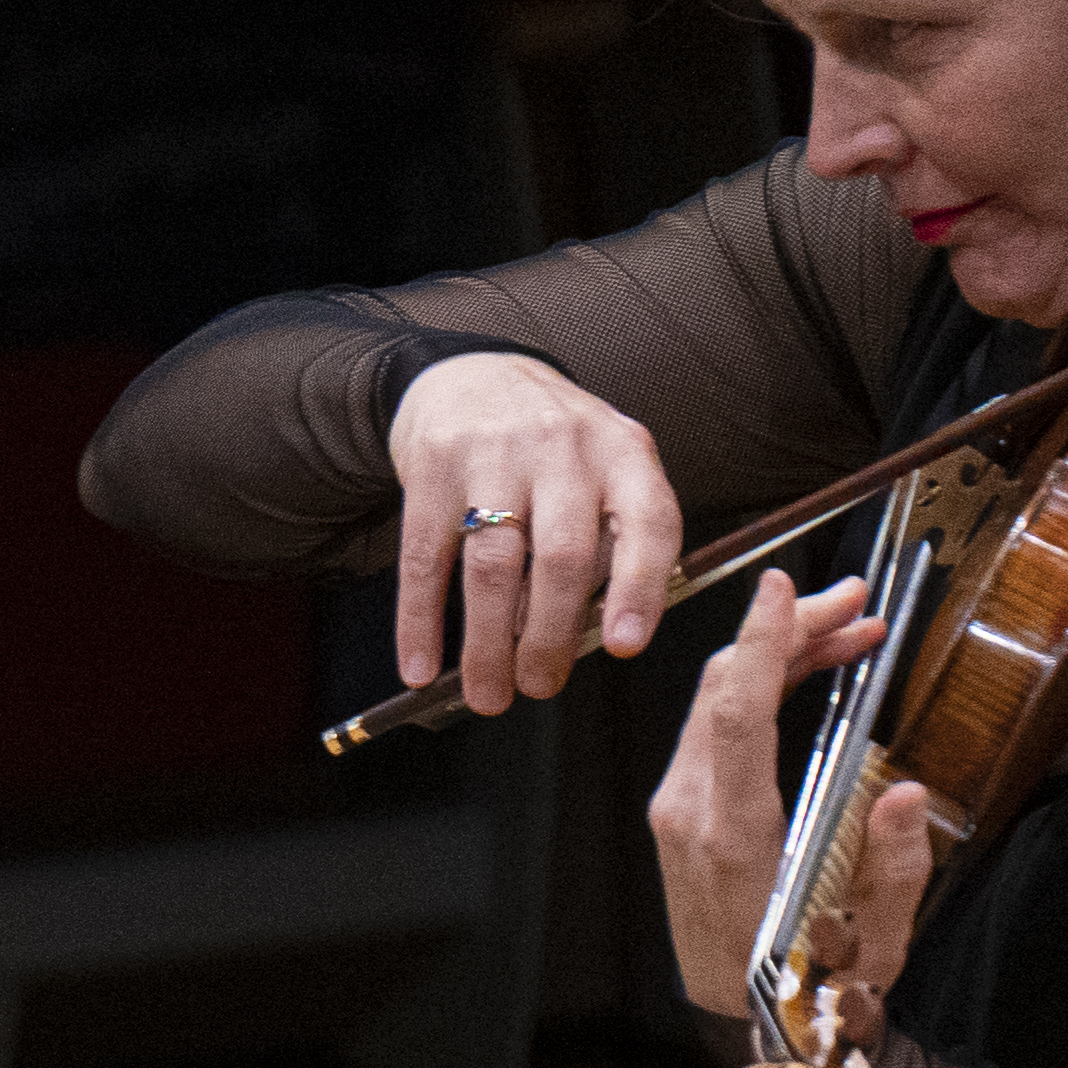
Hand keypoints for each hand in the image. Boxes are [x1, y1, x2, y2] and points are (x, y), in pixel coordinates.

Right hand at [385, 350, 683, 707]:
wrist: (471, 375)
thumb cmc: (550, 446)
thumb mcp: (603, 469)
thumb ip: (609, 538)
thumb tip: (582, 637)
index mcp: (624, 452)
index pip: (648, 523)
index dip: (639, 590)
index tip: (622, 648)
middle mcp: (564, 448)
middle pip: (562, 558)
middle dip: (549, 638)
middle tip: (540, 687)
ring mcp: (493, 455)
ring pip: (493, 567)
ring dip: (488, 643)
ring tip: (487, 693)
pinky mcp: (431, 469)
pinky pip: (424, 559)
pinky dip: (419, 621)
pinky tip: (420, 665)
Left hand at [650, 566, 924, 1025]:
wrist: (747, 1023)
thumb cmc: (812, 984)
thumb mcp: (875, 939)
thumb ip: (893, 866)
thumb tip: (905, 790)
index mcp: (733, 834)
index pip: (735, 715)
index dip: (759, 643)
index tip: (780, 587)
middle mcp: (690, 811)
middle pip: (725, 690)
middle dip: (788, 631)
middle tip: (858, 599)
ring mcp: (677, 809)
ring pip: (717, 702)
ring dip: (779, 654)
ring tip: (851, 626)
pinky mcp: (682, 811)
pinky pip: (714, 730)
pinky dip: (759, 690)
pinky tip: (811, 672)